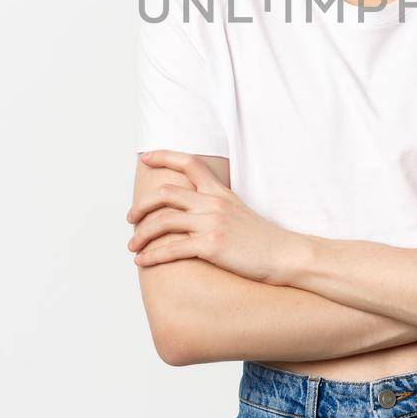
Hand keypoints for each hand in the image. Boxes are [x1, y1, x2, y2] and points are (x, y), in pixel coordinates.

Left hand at [127, 149, 304, 283]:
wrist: (285, 255)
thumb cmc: (262, 238)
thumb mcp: (238, 211)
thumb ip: (215, 204)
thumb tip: (191, 208)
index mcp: (219, 192)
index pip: (189, 163)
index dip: (163, 156)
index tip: (145, 158)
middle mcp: (213, 202)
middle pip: (165, 193)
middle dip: (141, 206)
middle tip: (131, 218)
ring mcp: (212, 223)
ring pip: (163, 221)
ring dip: (141, 234)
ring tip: (132, 246)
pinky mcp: (212, 245)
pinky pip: (172, 248)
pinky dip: (152, 255)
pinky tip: (142, 261)